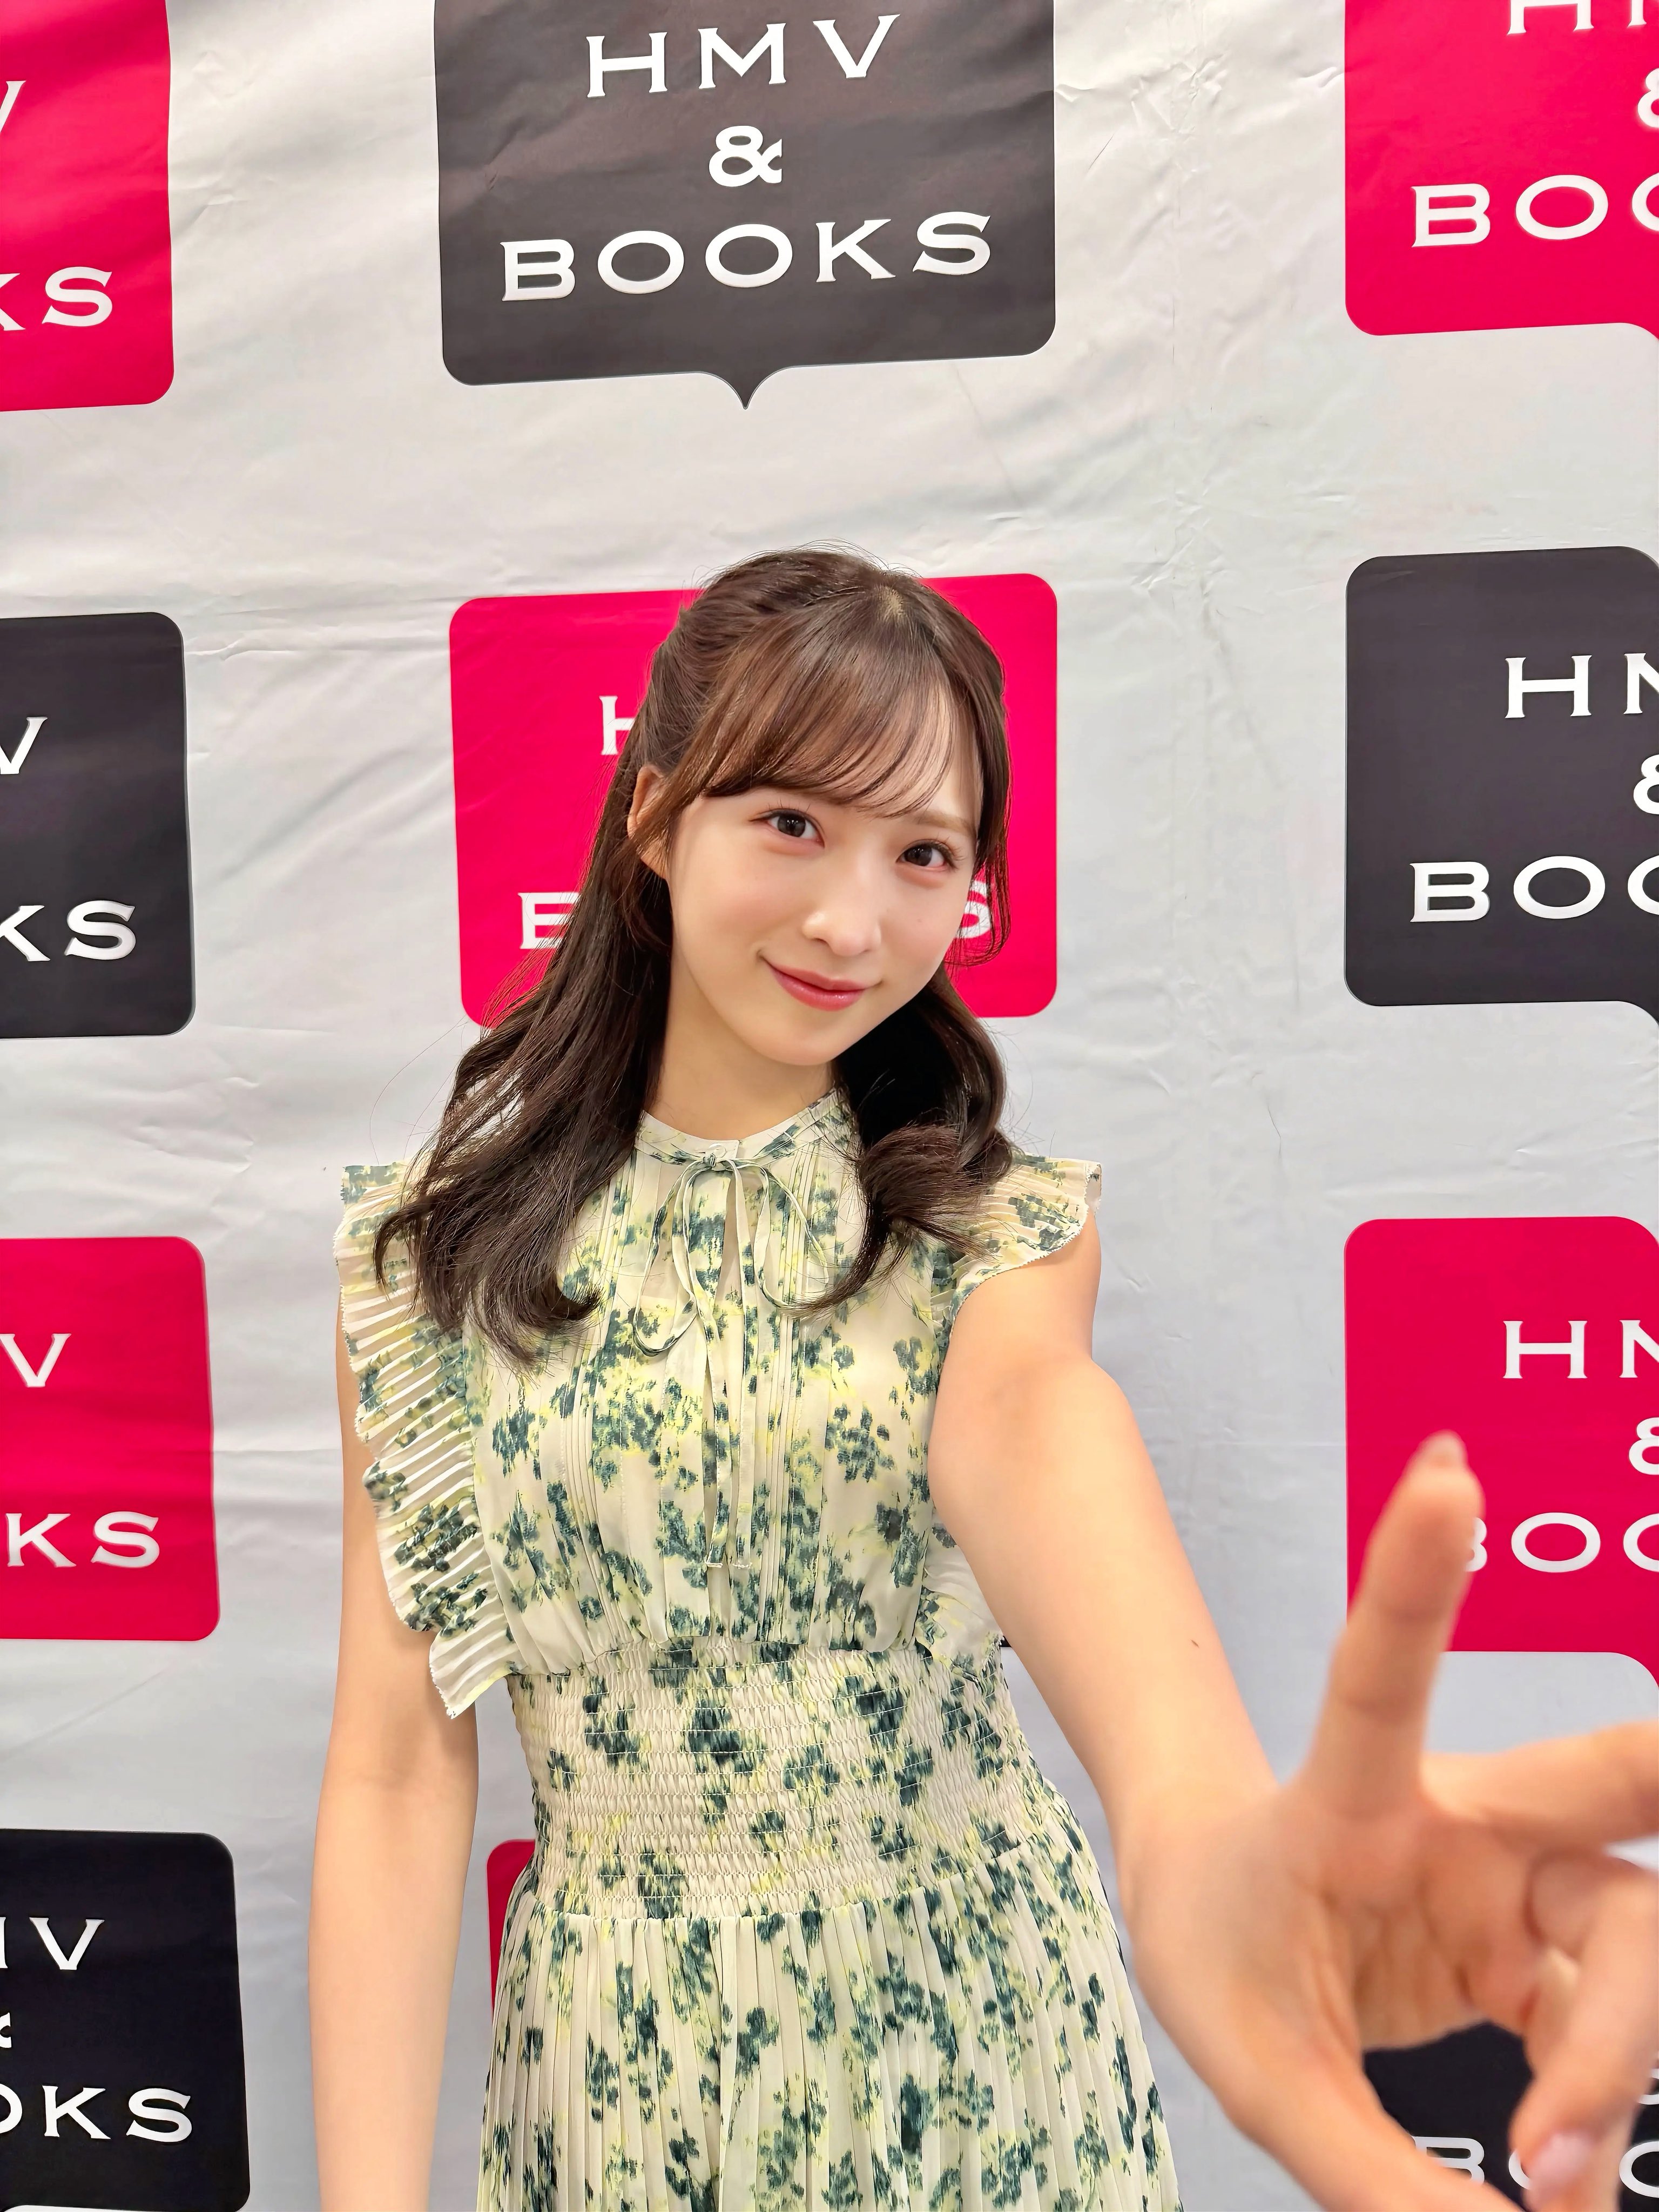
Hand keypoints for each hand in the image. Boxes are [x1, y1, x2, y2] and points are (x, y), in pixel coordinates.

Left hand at [1128, 1435, 1658, 2210]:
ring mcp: (1524, 1877)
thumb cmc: (1217, 1937)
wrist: (1220, 1912)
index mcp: (1351, 1796)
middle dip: (1655, 1812)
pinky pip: (1618, 2022)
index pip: (1384, 1680)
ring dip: (1613, 2066)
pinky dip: (1598, 2100)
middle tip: (1605, 1972)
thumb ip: (1367, 2168)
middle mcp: (1464, 1816)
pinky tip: (1554, 2171)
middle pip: (1610, 1786)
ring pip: (1637, 1941)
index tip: (1444, 1473)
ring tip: (1546, 2181)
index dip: (1417, 1580)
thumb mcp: (1255, 2062)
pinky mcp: (1553, 1944)